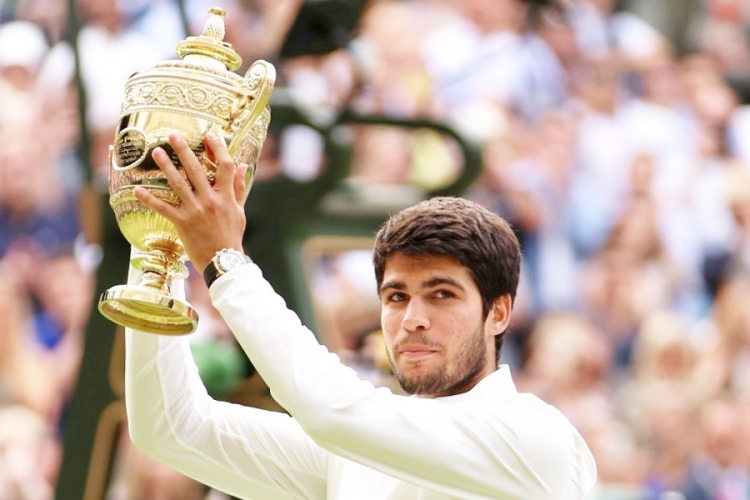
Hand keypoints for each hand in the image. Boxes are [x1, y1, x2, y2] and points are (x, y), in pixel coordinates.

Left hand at [133, 132, 247, 272]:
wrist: (223, 260)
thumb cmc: (232, 236)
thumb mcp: (239, 211)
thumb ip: (239, 188)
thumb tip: (242, 167)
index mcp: (226, 196)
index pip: (224, 166)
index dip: (218, 148)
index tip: (209, 135)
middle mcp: (210, 200)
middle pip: (196, 169)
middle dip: (184, 150)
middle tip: (173, 135)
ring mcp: (195, 210)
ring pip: (178, 184)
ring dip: (166, 166)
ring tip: (156, 152)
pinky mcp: (182, 222)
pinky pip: (163, 208)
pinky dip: (149, 199)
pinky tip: (137, 190)